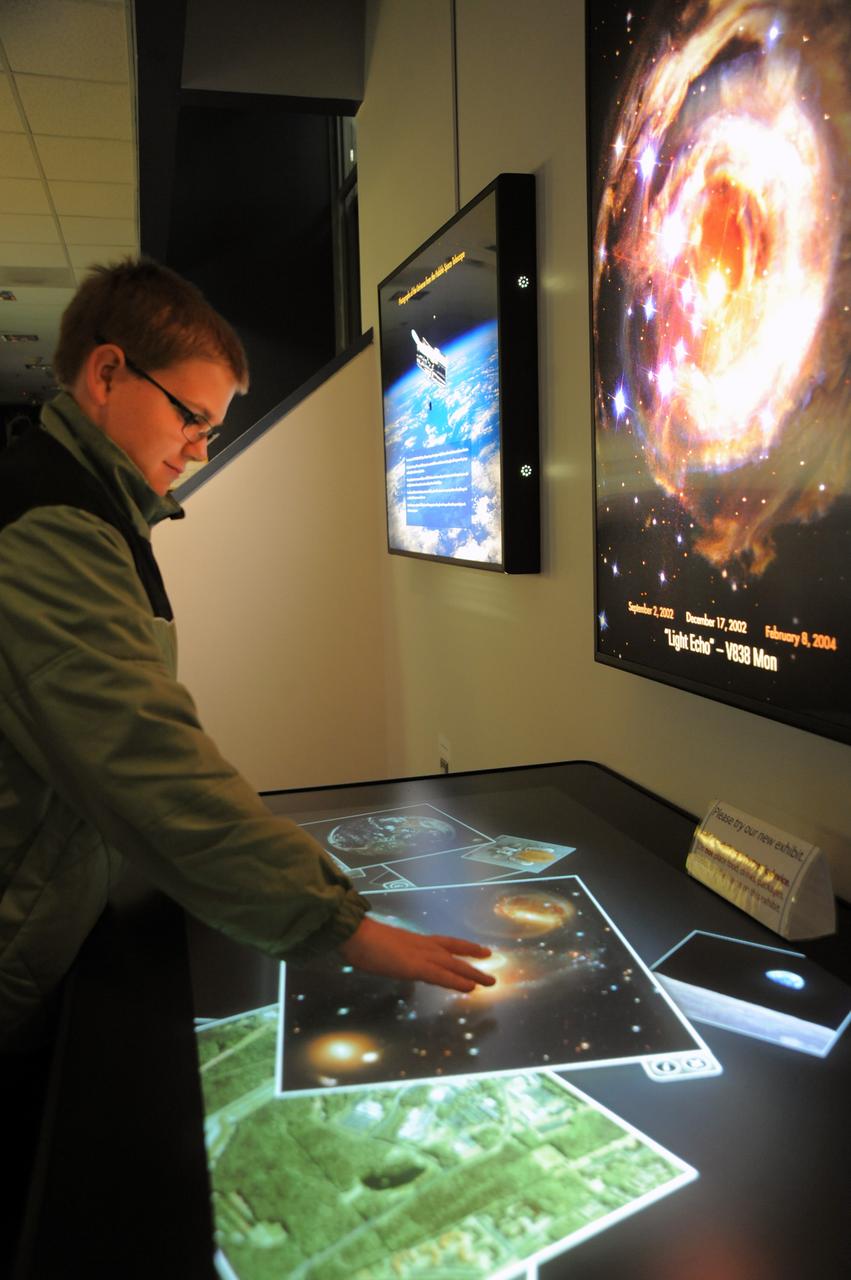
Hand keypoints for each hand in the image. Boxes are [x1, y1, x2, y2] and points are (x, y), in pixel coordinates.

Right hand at [339, 916, 495, 992]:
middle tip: (491, 966)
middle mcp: (423, 945)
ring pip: (454, 965)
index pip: (445, 942)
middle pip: (454, 953)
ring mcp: (421, 955)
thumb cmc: (361, 940)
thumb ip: (394, 952)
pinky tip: (471, 988)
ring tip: (490, 981)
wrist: (355, 935)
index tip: (478, 950)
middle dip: (473, 960)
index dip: (463, 947)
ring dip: (473, 973)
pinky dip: (457, 982)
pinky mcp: (416, 967)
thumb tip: (394, 958)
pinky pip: (442, 976)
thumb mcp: (383, 946)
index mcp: (415, 940)